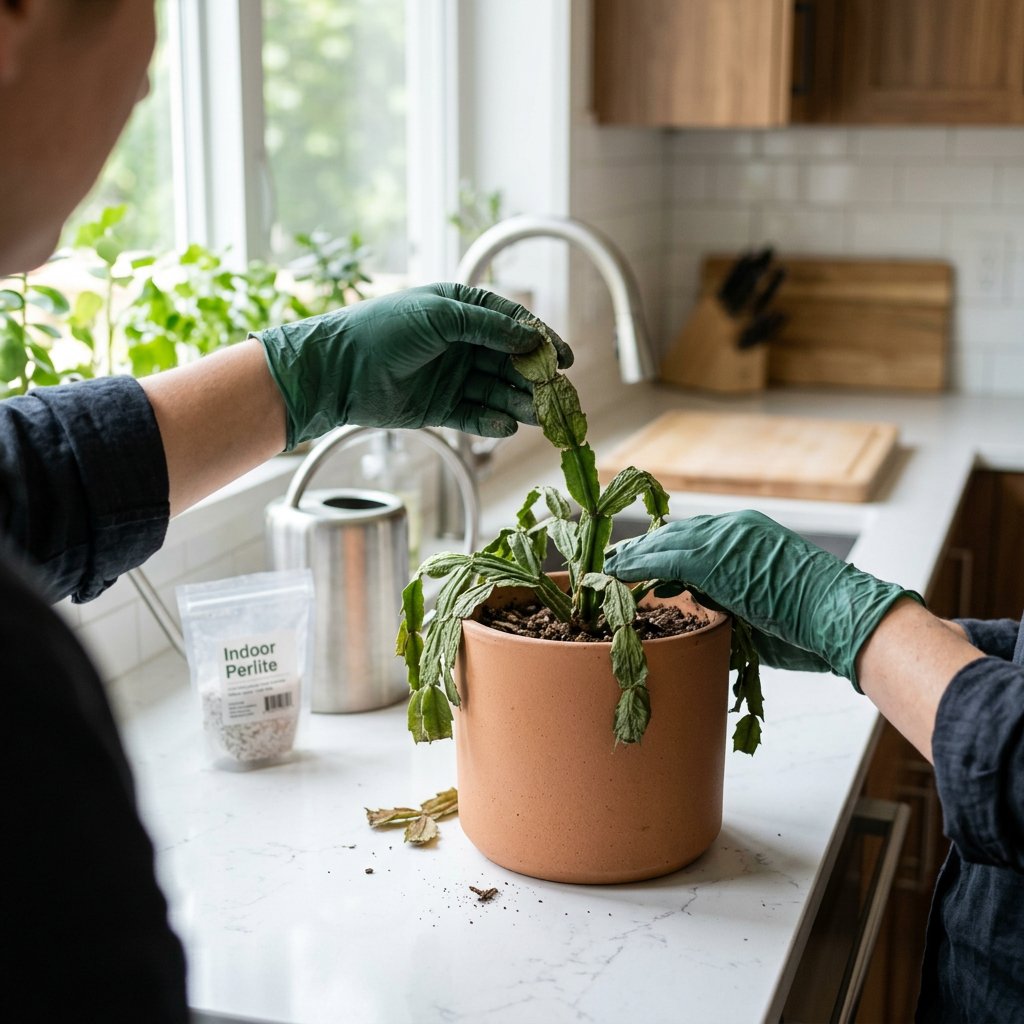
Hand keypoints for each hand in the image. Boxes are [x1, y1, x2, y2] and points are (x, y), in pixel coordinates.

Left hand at [256, 283, 572, 448]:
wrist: (338, 370)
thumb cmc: (384, 330)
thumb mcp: (441, 316)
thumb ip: (489, 326)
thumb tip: (533, 337)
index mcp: (462, 310)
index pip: (513, 324)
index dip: (542, 340)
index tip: (565, 359)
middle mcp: (461, 343)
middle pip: (510, 362)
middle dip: (534, 378)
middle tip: (555, 395)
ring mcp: (452, 377)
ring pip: (497, 391)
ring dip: (518, 402)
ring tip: (534, 415)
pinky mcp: (440, 408)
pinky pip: (475, 416)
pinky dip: (491, 422)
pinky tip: (504, 426)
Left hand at [604, 510, 921, 688]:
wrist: (843, 618)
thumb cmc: (813, 624)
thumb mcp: (764, 606)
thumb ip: (729, 602)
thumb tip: (703, 618)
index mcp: (748, 534)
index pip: (693, 537)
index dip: (661, 551)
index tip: (637, 563)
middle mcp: (735, 527)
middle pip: (674, 535)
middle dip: (641, 551)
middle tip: (611, 564)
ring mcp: (726, 539)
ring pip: (665, 544)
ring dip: (633, 558)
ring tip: (604, 570)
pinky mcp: (717, 558)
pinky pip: (666, 559)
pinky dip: (638, 565)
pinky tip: (616, 574)